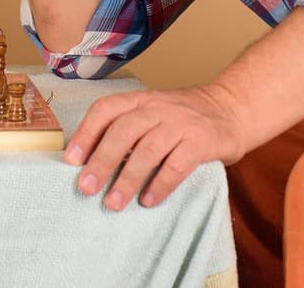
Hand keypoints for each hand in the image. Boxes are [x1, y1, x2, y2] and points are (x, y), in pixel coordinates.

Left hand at [65, 86, 246, 210]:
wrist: (232, 108)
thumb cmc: (184, 119)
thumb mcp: (154, 113)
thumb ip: (129, 130)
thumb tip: (91, 163)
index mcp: (141, 100)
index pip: (106, 109)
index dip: (87, 133)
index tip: (71, 160)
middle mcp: (158, 107)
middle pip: (124, 130)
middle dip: (102, 160)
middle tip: (86, 187)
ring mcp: (182, 123)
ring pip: (148, 149)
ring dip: (128, 178)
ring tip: (113, 202)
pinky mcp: (203, 140)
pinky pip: (178, 164)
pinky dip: (161, 184)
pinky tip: (149, 200)